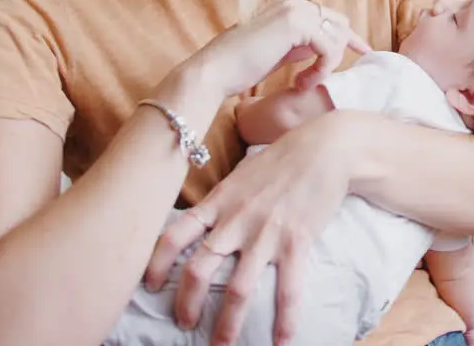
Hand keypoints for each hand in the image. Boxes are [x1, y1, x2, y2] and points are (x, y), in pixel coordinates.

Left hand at [144, 111, 362, 345]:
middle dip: (186, 304)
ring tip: (221, 345)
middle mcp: (235, 221)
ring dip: (227, 323)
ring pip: (238, 289)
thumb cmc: (283, 158)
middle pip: (199, 269)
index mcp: (219, 202)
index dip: (156, 263)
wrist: (324, 148)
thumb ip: (224, 200)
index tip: (149, 285)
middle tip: (184, 324)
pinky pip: (288, 290)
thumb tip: (208, 218)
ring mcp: (265, 234)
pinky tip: (282, 342)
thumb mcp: (241, 175)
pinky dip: (285, 321)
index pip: (175, 235)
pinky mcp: (296, 242)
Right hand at [183, 0, 370, 98]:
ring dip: (327, 65)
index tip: (364, 51)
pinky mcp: (297, 24)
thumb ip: (301, 43)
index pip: (329, 16)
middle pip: (339, 23)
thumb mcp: (279, 51)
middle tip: (318, 77)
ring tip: (304, 82)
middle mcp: (292, 0)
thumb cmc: (241, 66)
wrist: (215, 71)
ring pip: (337, 36)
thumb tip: (327, 45)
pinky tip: (302, 82)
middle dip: (340, 51)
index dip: (348, 36)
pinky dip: (322, 69)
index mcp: (286, 2)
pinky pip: (329, 48)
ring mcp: (295, 9)